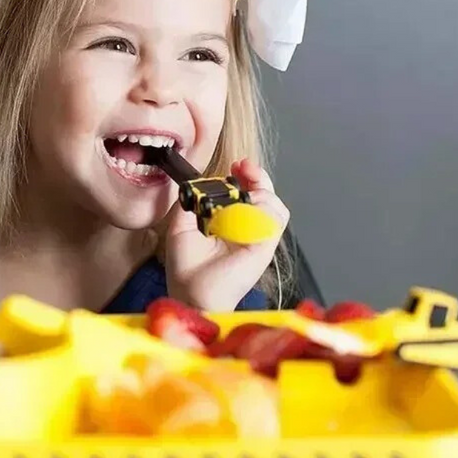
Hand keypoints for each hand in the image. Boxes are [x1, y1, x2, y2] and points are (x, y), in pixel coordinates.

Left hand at [164, 158, 289, 311]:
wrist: (190, 292)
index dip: (245, 177)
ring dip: (264, 191)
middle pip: (266, 195)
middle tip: (244, 166)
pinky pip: (276, 221)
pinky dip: (267, 206)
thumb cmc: (186, 267)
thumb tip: (193, 184)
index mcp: (232, 223)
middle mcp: (248, 229)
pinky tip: (251, 203)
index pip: (248, 194)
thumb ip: (189, 203)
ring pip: (276, 206)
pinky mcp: (265, 247)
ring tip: (247, 190)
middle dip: (257, 175)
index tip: (234, 165)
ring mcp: (258, 238)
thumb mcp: (181, 225)